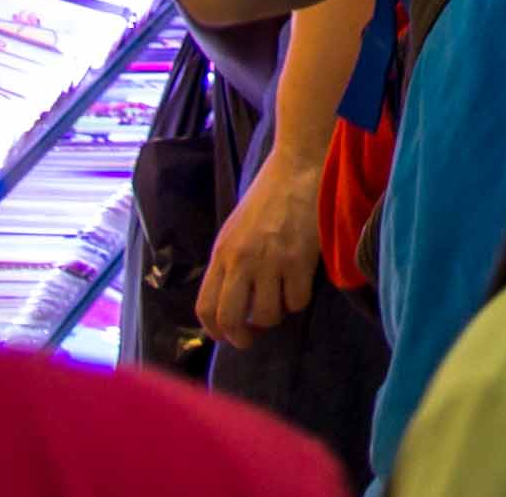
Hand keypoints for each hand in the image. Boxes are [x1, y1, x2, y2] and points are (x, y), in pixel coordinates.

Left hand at [198, 149, 323, 348]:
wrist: (298, 168)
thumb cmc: (267, 196)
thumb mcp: (235, 229)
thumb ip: (230, 262)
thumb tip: (231, 299)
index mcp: (222, 253)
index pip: (205, 307)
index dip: (215, 330)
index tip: (227, 335)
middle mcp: (241, 261)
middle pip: (230, 319)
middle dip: (241, 337)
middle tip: (252, 335)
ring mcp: (270, 262)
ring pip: (267, 315)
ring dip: (275, 316)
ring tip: (280, 300)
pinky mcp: (299, 260)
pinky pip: (297, 301)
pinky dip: (298, 300)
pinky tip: (299, 284)